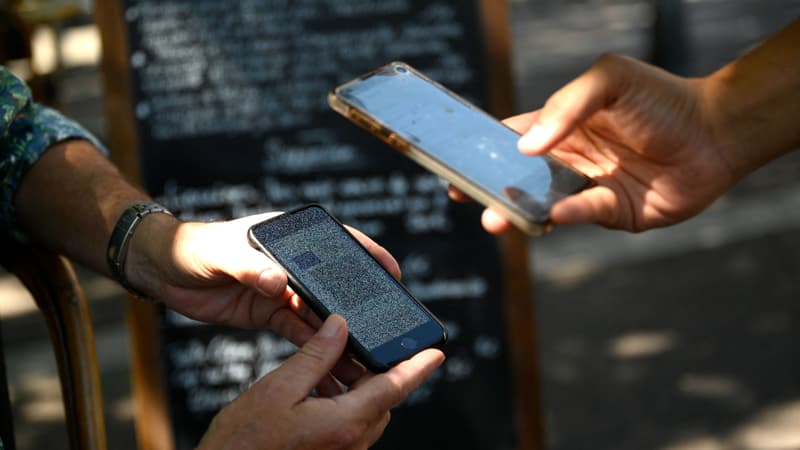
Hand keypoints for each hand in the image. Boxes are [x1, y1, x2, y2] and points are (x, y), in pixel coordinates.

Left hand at [126, 213, 400, 345]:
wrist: (162, 272)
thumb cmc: (193, 247)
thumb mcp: (221, 251)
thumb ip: (249, 265)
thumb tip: (278, 283)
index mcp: (289, 237)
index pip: (338, 241)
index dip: (368, 255)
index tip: (392, 271)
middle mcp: (293, 264)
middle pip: (335, 284)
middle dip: (359, 304)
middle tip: (384, 324)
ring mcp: (284, 290)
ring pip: (321, 314)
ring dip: (340, 333)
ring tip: (361, 352)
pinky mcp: (271, 314)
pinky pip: (300, 333)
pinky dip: (317, 348)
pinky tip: (332, 362)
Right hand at [196, 314, 445, 449]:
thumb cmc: (244, 442)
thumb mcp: (278, 388)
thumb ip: (315, 355)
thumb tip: (340, 326)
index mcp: (345, 422)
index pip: (394, 388)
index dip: (418, 368)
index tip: (436, 353)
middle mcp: (350, 443)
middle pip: (381, 400)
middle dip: (375, 372)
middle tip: (357, 346)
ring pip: (365, 414)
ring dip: (356, 389)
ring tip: (329, 365)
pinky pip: (349, 428)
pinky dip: (342, 405)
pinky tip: (317, 392)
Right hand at [463, 53, 738, 233]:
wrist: (715, 131)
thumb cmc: (661, 98)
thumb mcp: (610, 80)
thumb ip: (567, 105)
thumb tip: (527, 144)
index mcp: (561, 126)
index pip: (510, 138)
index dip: (480, 150)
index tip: (451, 161)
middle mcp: (568, 160)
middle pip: (517, 175)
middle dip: (488, 187)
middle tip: (463, 196)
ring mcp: (587, 188)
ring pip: (543, 201)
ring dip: (517, 210)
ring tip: (494, 218)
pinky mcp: (612, 212)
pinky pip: (582, 213)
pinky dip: (567, 214)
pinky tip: (555, 212)